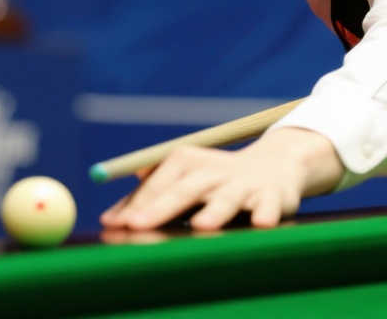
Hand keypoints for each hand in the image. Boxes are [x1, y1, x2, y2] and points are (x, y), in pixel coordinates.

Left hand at [99, 127, 343, 230]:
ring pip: (227, 198)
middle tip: (138, 224)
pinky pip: (269, 206)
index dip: (137, 204)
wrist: (277, 166)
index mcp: (190, 162)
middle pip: (186, 189)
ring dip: (215, 211)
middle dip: (162, 207)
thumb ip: (150, 197)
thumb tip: (109, 217)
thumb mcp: (186, 180)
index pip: (160, 183)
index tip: (116, 224)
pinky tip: (260, 223)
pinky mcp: (274, 196)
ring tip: (202, 224)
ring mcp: (245, 184)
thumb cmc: (219, 180)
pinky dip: (265, 214)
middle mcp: (215, 171)